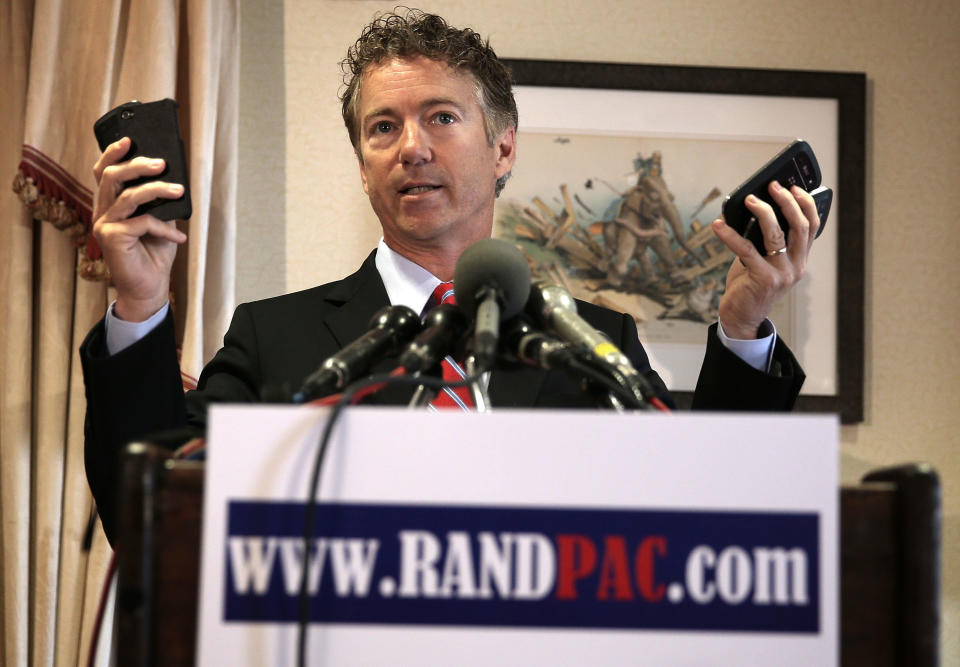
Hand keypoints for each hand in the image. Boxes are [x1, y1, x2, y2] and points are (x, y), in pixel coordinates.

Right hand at [92, 137, 186, 321]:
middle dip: (137, 165)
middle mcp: (103, 211)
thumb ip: (160, 201)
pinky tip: (180, 238)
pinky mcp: (111, 239)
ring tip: (179, 190)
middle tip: (162, 163)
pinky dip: (164, 228)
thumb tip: (174, 178)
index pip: (103, 172)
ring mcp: (104, 225)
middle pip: (112, 177)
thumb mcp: (161, 220)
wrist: (150, 288)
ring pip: (128, 196)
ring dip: (157, 190)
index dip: (112, 153)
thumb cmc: (155, 253)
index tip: (129, 139)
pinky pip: (142, 222)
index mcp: (110, 204)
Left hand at [711, 180, 819, 338]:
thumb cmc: (750, 285)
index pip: (812, 226)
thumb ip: (764, 240)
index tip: (795, 187)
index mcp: (800, 260)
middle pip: (799, 226)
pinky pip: (747, 250)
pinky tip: (718, 225)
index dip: (806, 204)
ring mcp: (782, 274)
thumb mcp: (763, 260)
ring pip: (777, 234)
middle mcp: (796, 266)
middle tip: (773, 186)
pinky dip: (730, 234)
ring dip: (763, 212)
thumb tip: (754, 210)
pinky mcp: (763, 279)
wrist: (742, 317)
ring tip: (749, 199)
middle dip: (787, 201)